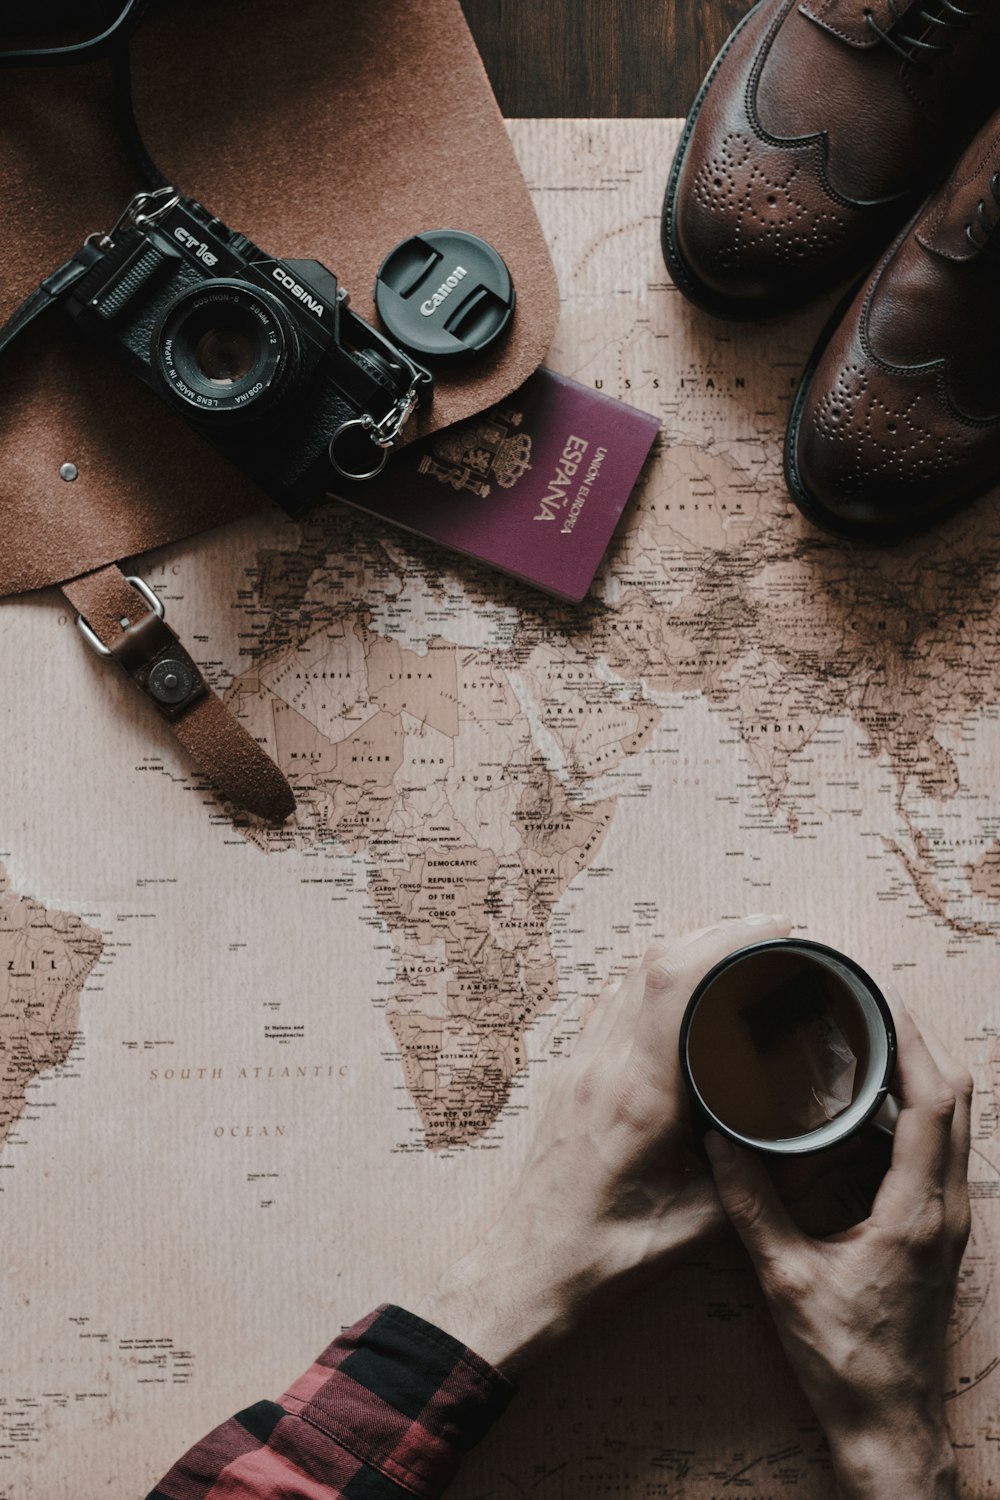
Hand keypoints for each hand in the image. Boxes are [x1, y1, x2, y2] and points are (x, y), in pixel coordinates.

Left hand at [414, 912, 790, 1373]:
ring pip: (628, 977)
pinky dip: (652, 983)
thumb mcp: (704, 1226)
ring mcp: (579, 1063)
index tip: (778, 930)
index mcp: (637, 1092)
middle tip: (773, 935)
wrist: (529, 1269)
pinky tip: (684, 998)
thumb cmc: (609, 1253)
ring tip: (738, 956)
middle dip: (716, 935)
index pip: (675, 983)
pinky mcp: (569, 1073)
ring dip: (683, 955)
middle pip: (652, 963)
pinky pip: (611, 1004)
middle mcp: (602, 1063)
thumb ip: (764, 1180)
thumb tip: (826, 1143)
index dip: (728, 940)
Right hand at [706, 998, 971, 1499]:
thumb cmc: (844, 1359)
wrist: (889, 1423)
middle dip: (922, 1042)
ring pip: (957, 1122)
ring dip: (924, 1073)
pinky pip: (942, 1148)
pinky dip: (918, 1109)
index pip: (930, 1104)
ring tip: (872, 1040)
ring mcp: (948, 1220)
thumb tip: (720, 1142)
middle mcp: (943, 1209)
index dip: (911, 1042)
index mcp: (913, 1212)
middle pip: (958, 1099)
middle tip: (872, 1004)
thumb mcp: (784, 1279)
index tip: (879, 1000)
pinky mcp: (939, 1231)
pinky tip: (872, 1104)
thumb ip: (751, 1205)